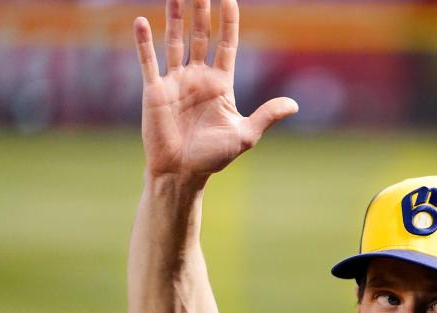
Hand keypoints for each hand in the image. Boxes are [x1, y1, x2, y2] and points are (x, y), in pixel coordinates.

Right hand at [133, 0, 297, 180]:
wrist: (181, 173)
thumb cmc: (213, 157)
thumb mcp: (245, 135)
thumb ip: (267, 115)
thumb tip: (295, 105)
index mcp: (221, 83)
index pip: (226, 43)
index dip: (228, 21)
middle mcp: (197, 77)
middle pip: (200, 34)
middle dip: (201, 10)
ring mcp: (175, 81)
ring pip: (174, 40)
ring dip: (174, 16)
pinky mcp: (154, 91)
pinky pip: (148, 61)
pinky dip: (144, 42)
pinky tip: (141, 21)